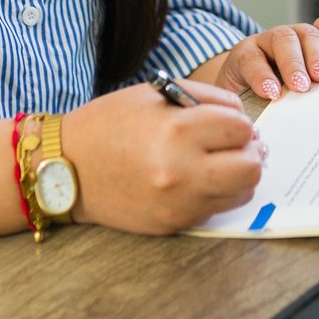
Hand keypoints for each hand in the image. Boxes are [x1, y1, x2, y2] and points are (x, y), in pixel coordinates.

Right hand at [62, 78, 265, 233]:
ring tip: (218, 162)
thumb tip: (244, 120)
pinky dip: (215, 194)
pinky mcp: (173, 224)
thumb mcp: (156, 94)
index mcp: (177, 131)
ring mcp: (178, 203)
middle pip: (251, 166)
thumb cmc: (109, 123)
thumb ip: (207, 100)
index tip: (227, 122)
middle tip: (233, 144)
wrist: (66, 168)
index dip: (238, 122)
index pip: (241, 128)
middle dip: (248, 151)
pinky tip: (195, 179)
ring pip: (241, 193)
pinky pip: (215, 209)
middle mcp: (181, 171)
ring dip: (237, 175)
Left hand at [198, 18, 318, 100]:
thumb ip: (245, 107)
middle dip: (293, 63)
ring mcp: (291, 34)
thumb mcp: (238, 101)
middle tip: (302, 86)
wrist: (249, 81)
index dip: (261, 75)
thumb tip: (255, 126)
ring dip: (315, 54)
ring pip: (304, 32)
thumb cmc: (246, 95)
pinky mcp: (310, 36)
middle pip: (281, 39)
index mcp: (243, 55)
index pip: (250, 59)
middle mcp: (268, 41)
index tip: (273, 94)